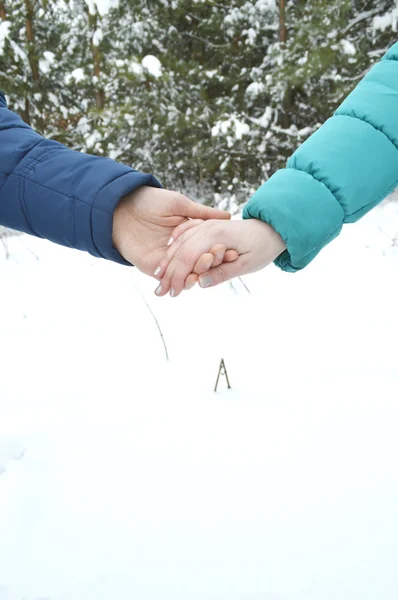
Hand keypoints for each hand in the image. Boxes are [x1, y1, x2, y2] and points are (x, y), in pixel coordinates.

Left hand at [112, 186, 236, 276]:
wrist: (119, 208)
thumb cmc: (149, 201)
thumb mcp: (179, 204)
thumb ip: (202, 213)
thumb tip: (227, 216)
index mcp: (188, 234)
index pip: (208, 246)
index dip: (221, 250)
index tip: (234, 251)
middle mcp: (180, 249)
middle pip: (201, 262)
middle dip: (214, 263)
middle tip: (226, 260)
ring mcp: (168, 260)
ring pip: (189, 274)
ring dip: (202, 273)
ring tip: (212, 269)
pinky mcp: (155, 269)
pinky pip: (172, 279)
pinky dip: (184, 281)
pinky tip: (194, 279)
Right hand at [153, 218, 286, 296]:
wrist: (271, 228)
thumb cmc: (261, 248)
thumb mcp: (246, 265)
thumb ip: (222, 273)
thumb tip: (200, 283)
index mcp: (217, 236)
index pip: (189, 257)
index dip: (178, 276)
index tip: (172, 293)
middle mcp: (208, 227)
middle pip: (180, 250)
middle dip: (168, 272)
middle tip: (158, 292)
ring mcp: (206, 225)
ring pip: (180, 242)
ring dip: (167, 260)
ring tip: (158, 277)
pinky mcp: (206, 226)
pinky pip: (185, 233)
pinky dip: (174, 243)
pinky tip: (167, 252)